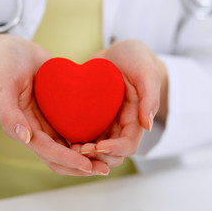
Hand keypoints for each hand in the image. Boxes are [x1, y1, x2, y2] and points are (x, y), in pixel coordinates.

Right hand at [0, 35, 108, 175]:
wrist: (16, 51)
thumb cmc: (7, 64)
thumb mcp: (2, 84)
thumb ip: (8, 112)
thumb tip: (24, 137)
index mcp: (19, 127)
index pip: (45, 151)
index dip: (66, 159)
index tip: (87, 165)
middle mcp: (34, 129)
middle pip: (58, 157)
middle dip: (80, 166)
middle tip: (103, 170)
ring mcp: (46, 123)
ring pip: (67, 148)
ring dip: (85, 158)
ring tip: (107, 162)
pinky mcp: (56, 114)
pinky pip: (71, 132)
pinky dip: (85, 141)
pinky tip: (102, 141)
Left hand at [71, 39, 167, 167]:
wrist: (118, 53)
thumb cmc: (137, 59)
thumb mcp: (147, 73)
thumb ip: (150, 97)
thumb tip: (148, 125)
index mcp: (135, 120)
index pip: (128, 145)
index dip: (114, 149)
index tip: (99, 147)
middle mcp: (119, 126)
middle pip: (111, 154)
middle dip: (97, 157)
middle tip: (79, 150)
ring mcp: (103, 123)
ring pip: (95, 149)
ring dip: (83, 154)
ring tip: (69, 149)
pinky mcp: (89, 117)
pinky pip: (81, 134)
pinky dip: (74, 141)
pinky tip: (61, 139)